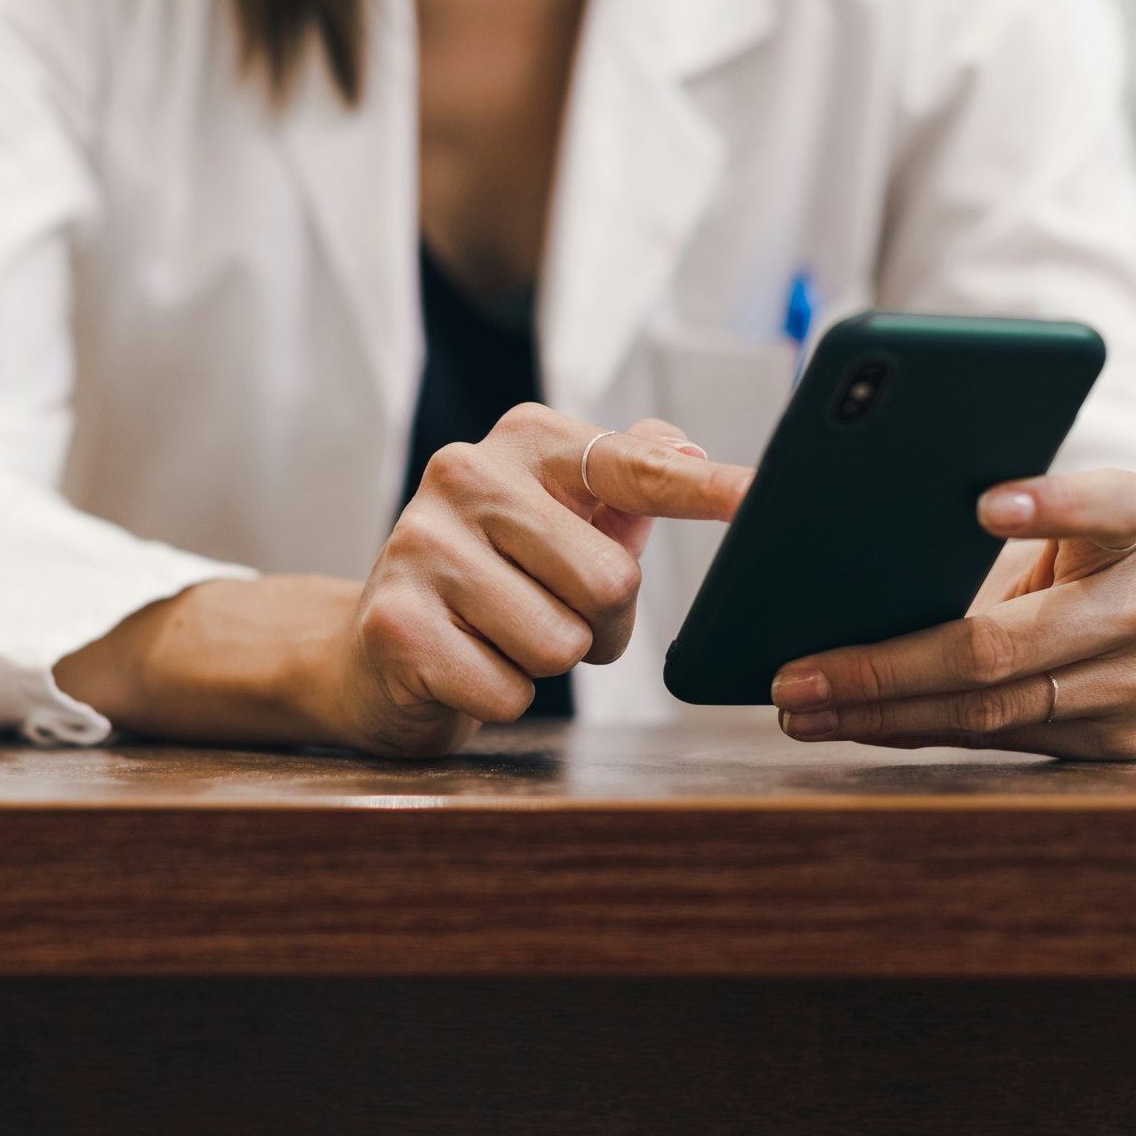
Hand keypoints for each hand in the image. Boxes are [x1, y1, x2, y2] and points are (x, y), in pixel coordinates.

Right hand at [335, 405, 752, 756]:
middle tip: (551, 612)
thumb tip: (686, 449)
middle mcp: (465, 472)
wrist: (373, 650)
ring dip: (547, 662)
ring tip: (500, 635)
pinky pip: (510, 691)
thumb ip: (627, 476)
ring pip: (563, 643)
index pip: (636, 467)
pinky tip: (463, 664)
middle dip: (602, 625)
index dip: (707, 489)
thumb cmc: (495, 577)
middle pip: (611, 581)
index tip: (762, 497)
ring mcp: (421, 545)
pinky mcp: (396, 623)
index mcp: (524, 439)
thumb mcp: (560, 516)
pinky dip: (502, 696)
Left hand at [768, 470, 1135, 759]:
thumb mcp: (1092, 517)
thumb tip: (847, 513)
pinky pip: (1002, 743)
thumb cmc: (1123, 559)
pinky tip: (855, 727)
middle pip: (1003, 648)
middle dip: (886, 669)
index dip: (1050, 503)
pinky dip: (919, 734)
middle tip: (797, 671)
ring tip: (803, 707)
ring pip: (992, 712)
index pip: (1107, 506)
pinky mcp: (1123, 748)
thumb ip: (1015, 511)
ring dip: (884, 716)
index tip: (987, 503)